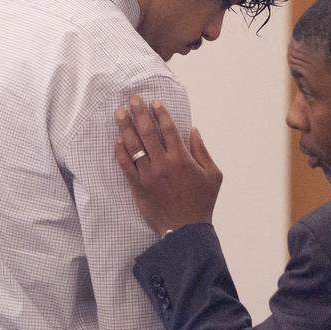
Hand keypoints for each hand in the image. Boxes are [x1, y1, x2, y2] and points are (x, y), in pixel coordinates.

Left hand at [115, 96, 222, 236]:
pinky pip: (125, 165)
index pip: (168, 129)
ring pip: (133, 146)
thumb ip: (202, 151)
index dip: (161, 113)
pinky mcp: (138, 187)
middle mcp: (163, 164)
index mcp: (182, 159)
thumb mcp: (213, 176)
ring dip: (125, 127)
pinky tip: (117, 140)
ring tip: (119, 113)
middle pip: (147, 132)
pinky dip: (120, 152)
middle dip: (139, 113)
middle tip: (132, 100)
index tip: (154, 102)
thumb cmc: (202, 202)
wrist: (185, 230)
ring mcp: (148, 176)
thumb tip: (193, 131)